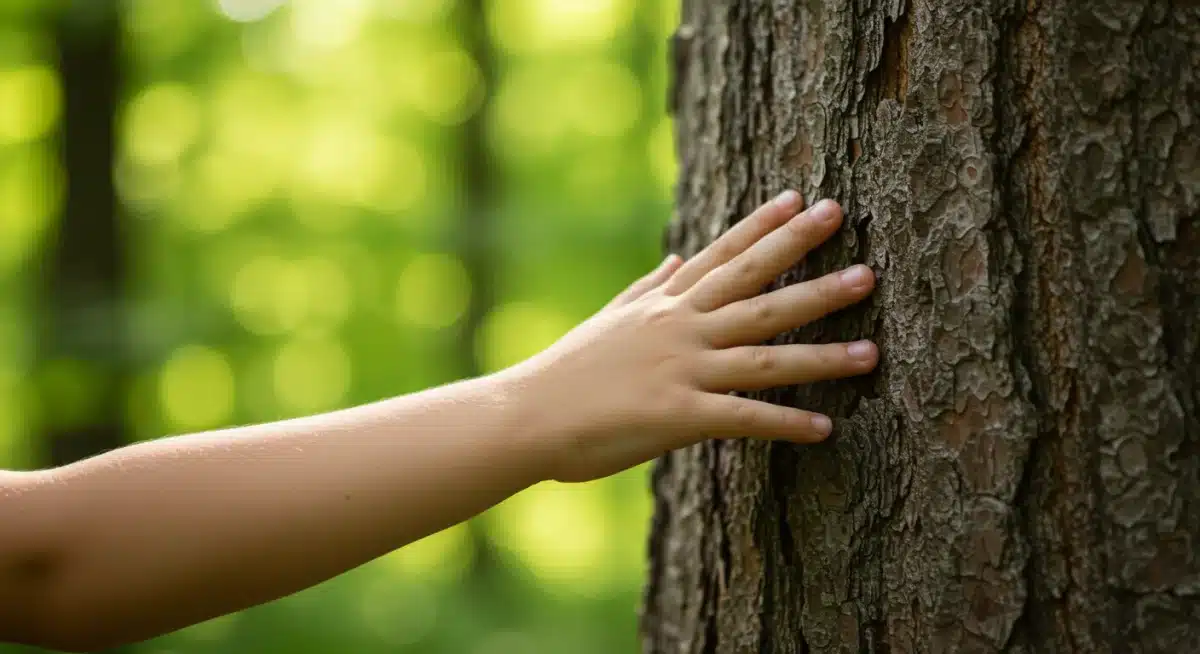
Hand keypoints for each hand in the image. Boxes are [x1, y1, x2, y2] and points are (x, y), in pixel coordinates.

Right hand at [507, 192, 878, 482]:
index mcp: (665, 304)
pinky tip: (827, 428)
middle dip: (811, 269)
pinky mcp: (678, 415)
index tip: (804, 199)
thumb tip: (678, 260)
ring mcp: (682, 369)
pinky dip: (785, 423)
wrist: (526, 415)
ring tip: (872, 350)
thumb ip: (649, 289)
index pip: (724, 255)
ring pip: (765, 354)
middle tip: (864, 255)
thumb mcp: (610, 319)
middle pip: (756, 290)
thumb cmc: (566, 372)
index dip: (765, 226)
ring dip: (822, 353)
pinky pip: (743, 418)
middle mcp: (680, 327)